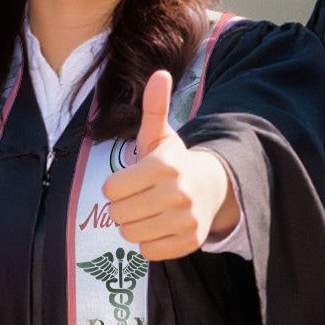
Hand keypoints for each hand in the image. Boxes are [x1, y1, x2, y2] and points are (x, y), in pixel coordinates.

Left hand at [101, 70, 235, 259]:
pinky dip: (148, 242)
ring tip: (148, 212)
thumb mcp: (160, 135)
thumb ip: (154, 107)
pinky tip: (159, 226)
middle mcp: (178, 194)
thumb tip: (160, 73)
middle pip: (118, 215)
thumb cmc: (174, 162)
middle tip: (138, 198)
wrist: (212, 187)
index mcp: (165, 166)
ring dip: (134, 225)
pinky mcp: (190, 242)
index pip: (111, 190)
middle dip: (122, 207)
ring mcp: (186, 220)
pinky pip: (148, 251)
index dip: (115, 187)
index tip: (130, 181)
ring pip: (130, 235)